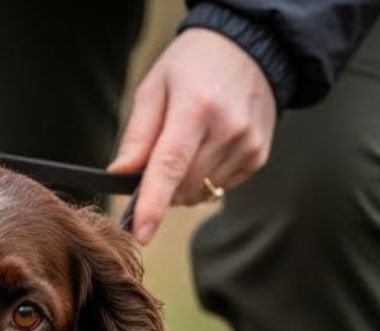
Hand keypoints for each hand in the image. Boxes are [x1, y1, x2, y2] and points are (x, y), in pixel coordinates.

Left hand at [110, 29, 276, 243]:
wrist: (250, 48)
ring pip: (202, 191)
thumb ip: (138, 134)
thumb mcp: (154, 87)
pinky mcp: (258, 155)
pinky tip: (210, 146)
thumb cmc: (192, 65)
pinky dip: (207, 177)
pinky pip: (221, 187)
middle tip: (156, 160)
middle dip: (162, 187)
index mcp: (196, 108)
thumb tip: (121, 175)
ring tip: (189, 142)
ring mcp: (247, 144)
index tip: (141, 233)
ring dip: (185, 182)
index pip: (170, 166)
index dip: (153, 204)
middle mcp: (227, 129)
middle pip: (183, 185)